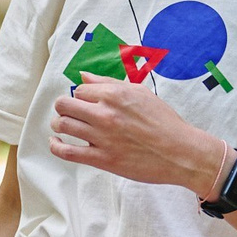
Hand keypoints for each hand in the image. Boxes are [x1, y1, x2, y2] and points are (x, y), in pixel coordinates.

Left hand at [49, 73, 222, 192]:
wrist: (181, 152)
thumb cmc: (164, 122)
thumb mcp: (140, 93)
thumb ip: (108, 83)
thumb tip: (83, 76)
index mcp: (114, 94)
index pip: (80, 90)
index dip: (81, 96)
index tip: (86, 104)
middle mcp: (105, 113)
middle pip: (64, 104)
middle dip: (63, 107)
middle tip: (68, 113)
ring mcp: (102, 137)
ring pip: (62, 125)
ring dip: (58, 124)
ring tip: (62, 126)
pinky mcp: (102, 159)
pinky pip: (67, 151)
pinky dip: (56, 145)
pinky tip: (56, 142)